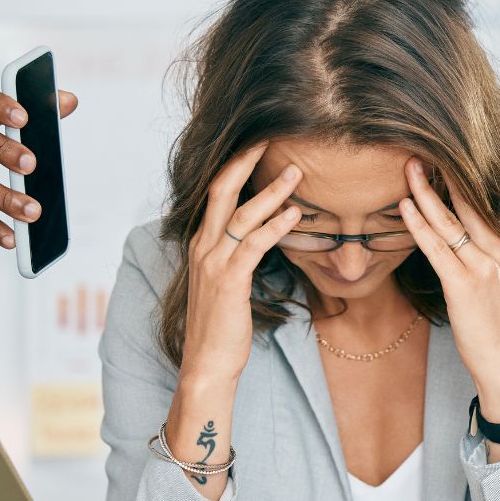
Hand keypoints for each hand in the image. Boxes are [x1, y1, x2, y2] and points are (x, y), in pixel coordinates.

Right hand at [178, 144, 302, 387]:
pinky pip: (253, 245)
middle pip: (221, 189)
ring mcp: (213, 263)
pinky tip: (295, 215)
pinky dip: (275, 226)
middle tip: (271, 137)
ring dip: (272, 191)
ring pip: (241, 214)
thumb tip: (262, 234)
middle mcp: (203, 246)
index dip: (235, 165)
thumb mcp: (226, 281)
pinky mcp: (229, 281)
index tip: (259, 144)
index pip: (216, 192)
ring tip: (297, 171)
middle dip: (245, 160)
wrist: (207, 363)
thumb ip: (237, 254)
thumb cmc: (222, 324)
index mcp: (201, 243)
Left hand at [399, 158, 499, 458]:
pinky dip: (420, 224)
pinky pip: (437, 247)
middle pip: (469, 202)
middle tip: (421, 143)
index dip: (464, 175)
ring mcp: (483, 267)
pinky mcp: (465, 286)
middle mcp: (499, 250)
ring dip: (426, 191)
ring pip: (451, 220)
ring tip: (407, 164)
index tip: (443, 149)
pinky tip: (404, 206)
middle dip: (444, 172)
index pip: (484, 201)